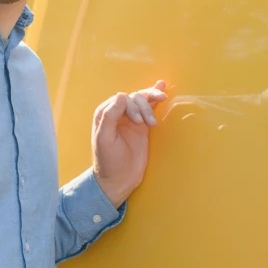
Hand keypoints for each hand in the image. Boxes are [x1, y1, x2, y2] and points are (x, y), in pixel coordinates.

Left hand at [92, 80, 169, 207]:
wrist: (119, 179)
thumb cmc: (108, 161)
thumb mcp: (104, 139)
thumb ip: (110, 117)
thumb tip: (122, 95)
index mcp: (104, 114)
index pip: (121, 99)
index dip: (132, 107)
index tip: (139, 122)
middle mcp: (116, 112)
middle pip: (134, 98)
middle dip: (144, 107)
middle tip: (150, 124)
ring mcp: (130, 118)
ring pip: (142, 100)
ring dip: (152, 103)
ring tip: (157, 115)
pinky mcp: (142, 125)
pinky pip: (149, 107)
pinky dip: (155, 97)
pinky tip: (162, 87)